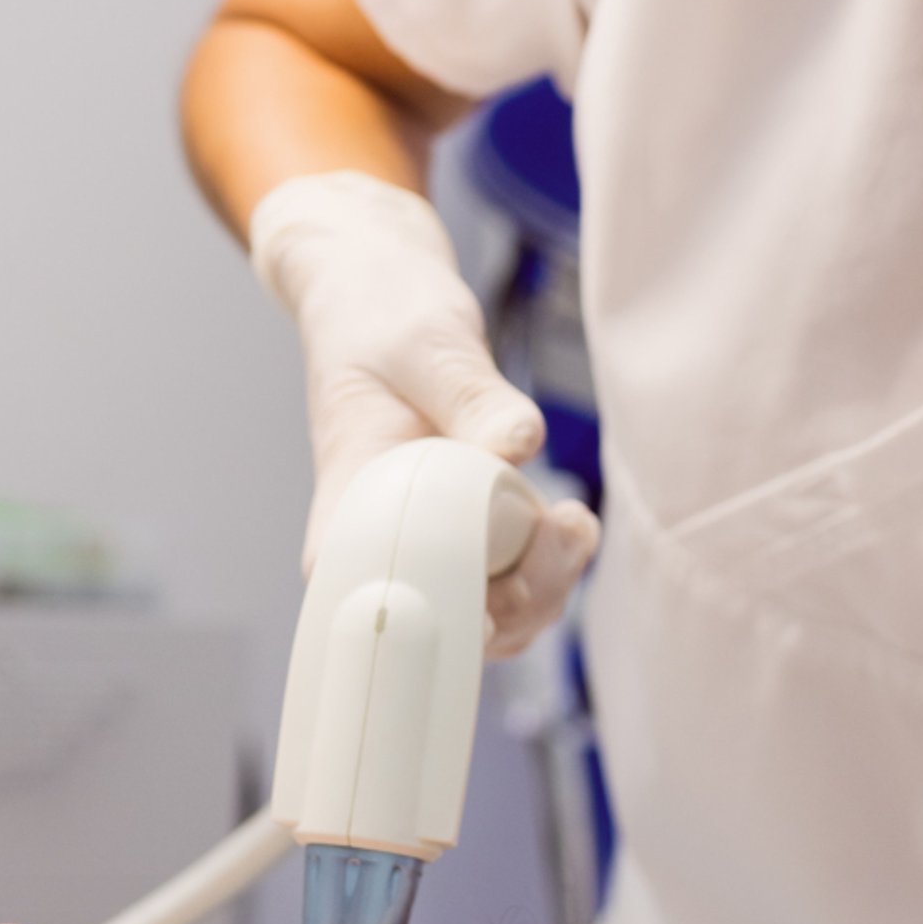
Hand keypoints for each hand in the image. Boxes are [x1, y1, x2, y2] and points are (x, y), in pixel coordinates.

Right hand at [250, 171, 598, 652]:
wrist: (381, 299)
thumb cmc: (382, 319)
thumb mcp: (425, 345)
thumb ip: (471, 397)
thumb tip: (517, 447)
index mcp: (349, 511)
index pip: (374, 602)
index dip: (436, 620)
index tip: (495, 592)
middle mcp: (383, 544)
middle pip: (445, 624)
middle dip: (518, 598)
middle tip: (561, 525)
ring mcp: (429, 545)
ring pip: (488, 616)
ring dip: (544, 585)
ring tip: (574, 521)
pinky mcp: (468, 536)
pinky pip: (510, 584)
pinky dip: (548, 567)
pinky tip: (568, 520)